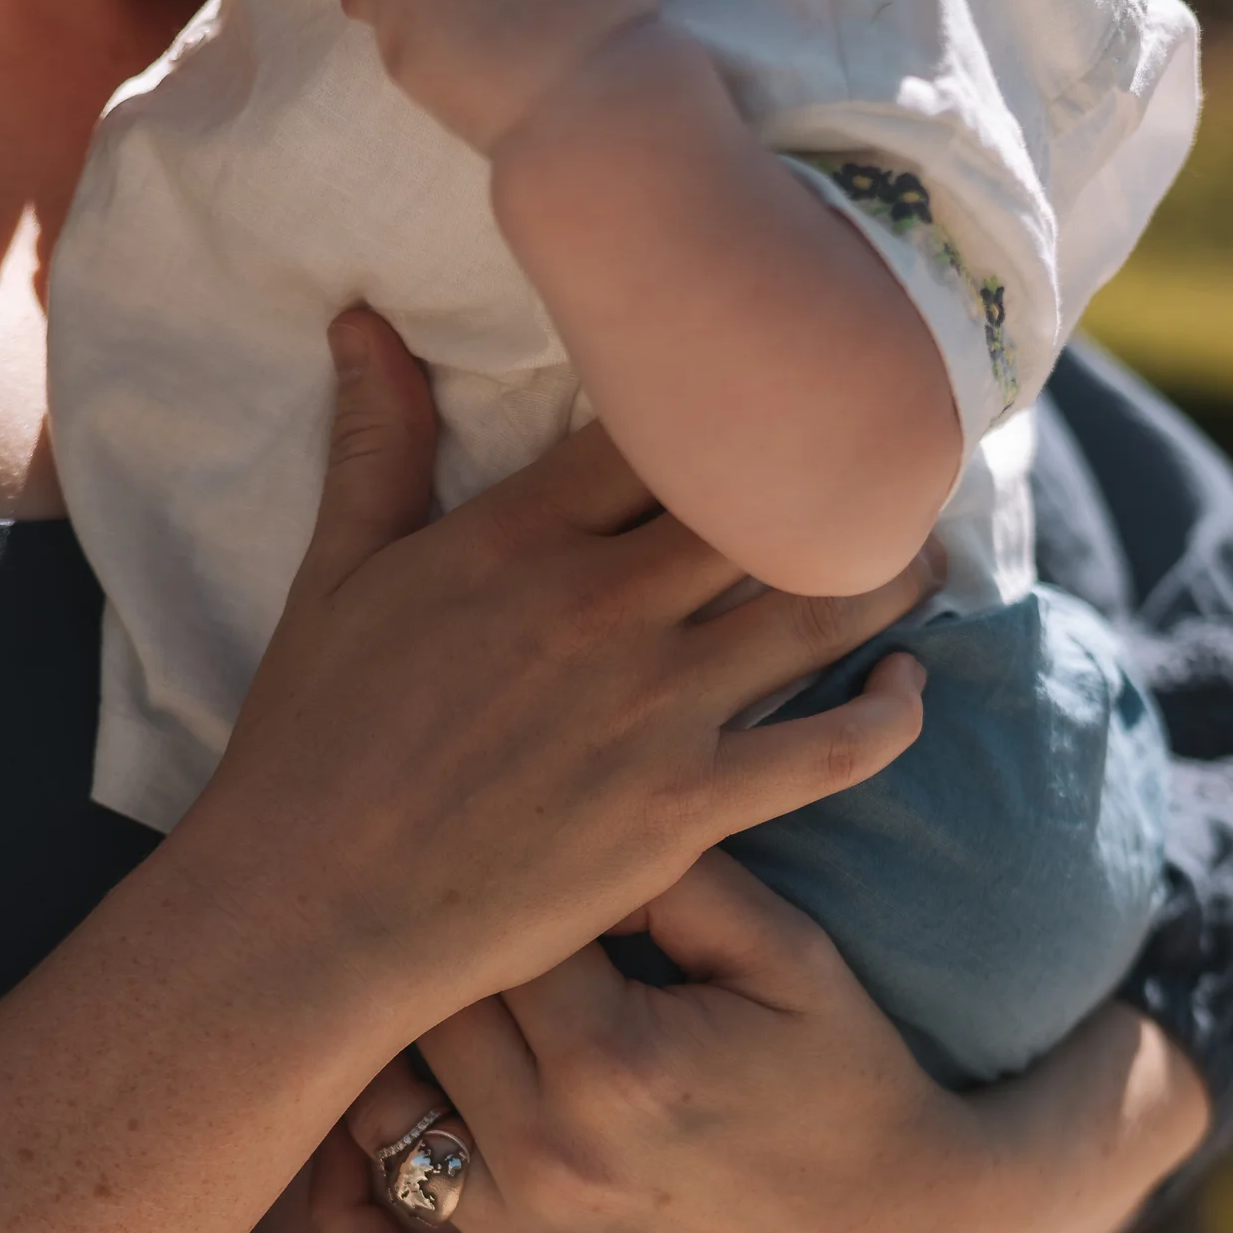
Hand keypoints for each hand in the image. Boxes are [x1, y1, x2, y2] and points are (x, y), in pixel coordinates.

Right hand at [194, 311, 936, 1026]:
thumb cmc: (309, 747)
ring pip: (823, 608)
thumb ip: (377, 447)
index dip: (739, 396)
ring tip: (923, 554)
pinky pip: (832, 749)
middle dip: (840, 471)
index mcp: (519, 533)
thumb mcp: (333, 579)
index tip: (783, 384)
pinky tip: (908, 690)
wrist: (310, 911)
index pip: (670, 420)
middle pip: (771, 499)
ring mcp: (654, 706)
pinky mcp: (686, 806)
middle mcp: (601, 603)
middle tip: (890, 458)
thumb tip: (363, 321)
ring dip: (891, 573)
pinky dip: (891, 715)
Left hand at [317, 856, 1213, 1232]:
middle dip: (428, 964)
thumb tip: (562, 811)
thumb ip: (675, 870)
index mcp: (613, 1060)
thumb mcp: (788, 950)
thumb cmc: (844, 1071)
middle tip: (428, 921)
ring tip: (398, 1011)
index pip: (486, 934)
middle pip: (421, 1022)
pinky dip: (351, 1217)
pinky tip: (356, 1147)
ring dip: (384, 1068)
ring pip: (382, 1129)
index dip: (492, 888)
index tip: (499, 863)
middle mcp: (556, 1166)